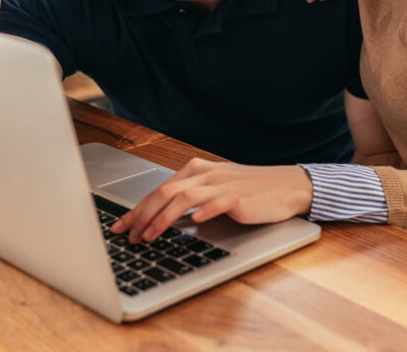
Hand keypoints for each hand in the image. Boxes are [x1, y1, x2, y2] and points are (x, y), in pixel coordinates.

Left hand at [110, 159, 312, 242]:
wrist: (286, 185)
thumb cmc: (250, 190)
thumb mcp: (214, 189)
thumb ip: (190, 197)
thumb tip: (159, 217)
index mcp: (196, 170)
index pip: (159, 189)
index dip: (136, 208)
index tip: (120, 225)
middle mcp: (205, 174)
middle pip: (165, 192)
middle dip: (142, 215)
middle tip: (128, 235)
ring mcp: (221, 184)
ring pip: (183, 197)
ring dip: (163, 218)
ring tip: (149, 236)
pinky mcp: (239, 196)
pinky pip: (218, 201)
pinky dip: (204, 210)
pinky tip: (195, 221)